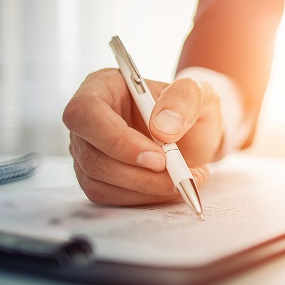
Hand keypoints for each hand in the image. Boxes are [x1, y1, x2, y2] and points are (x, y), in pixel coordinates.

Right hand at [62, 68, 223, 204]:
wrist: (195, 135)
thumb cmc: (190, 109)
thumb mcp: (198, 93)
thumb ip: (184, 100)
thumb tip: (162, 129)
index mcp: (102, 87)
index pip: (86, 113)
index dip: (117, 140)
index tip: (158, 158)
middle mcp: (87, 120)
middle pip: (91, 155)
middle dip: (138, 173)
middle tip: (178, 176)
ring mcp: (88, 150)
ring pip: (98, 181)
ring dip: (145, 188)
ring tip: (184, 179)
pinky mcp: (96, 177)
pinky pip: (109, 196)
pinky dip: (143, 197)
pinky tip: (170, 187)